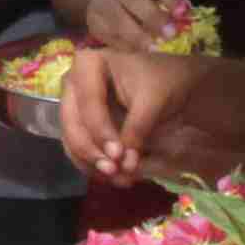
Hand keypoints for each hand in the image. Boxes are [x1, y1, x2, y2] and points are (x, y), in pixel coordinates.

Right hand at [65, 46, 244, 190]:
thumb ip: (137, 129)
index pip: (89, 104)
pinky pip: (80, 151)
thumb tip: (125, 165)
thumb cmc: (162, 81)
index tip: (118, 155)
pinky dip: (95, 166)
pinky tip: (116, 178)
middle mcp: (73, 86)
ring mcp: (75, 108)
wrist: (172, 83)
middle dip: (92, 152)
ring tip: (120, 180)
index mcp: (88, 65)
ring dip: (93, 165)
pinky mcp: (82, 128)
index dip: (100, 131)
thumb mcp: (153, 100)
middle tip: (114, 172)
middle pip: (73, 125)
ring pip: (73, 142)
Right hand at [83, 0, 193, 53]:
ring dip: (139, 35)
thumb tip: (183, 17)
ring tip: (156, 47)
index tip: (182, 13)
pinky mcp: (91, 19)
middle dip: (153, 17)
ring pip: (117, 19)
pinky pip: (109, 34)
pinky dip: (126, 44)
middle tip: (171, 34)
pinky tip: (140, 48)